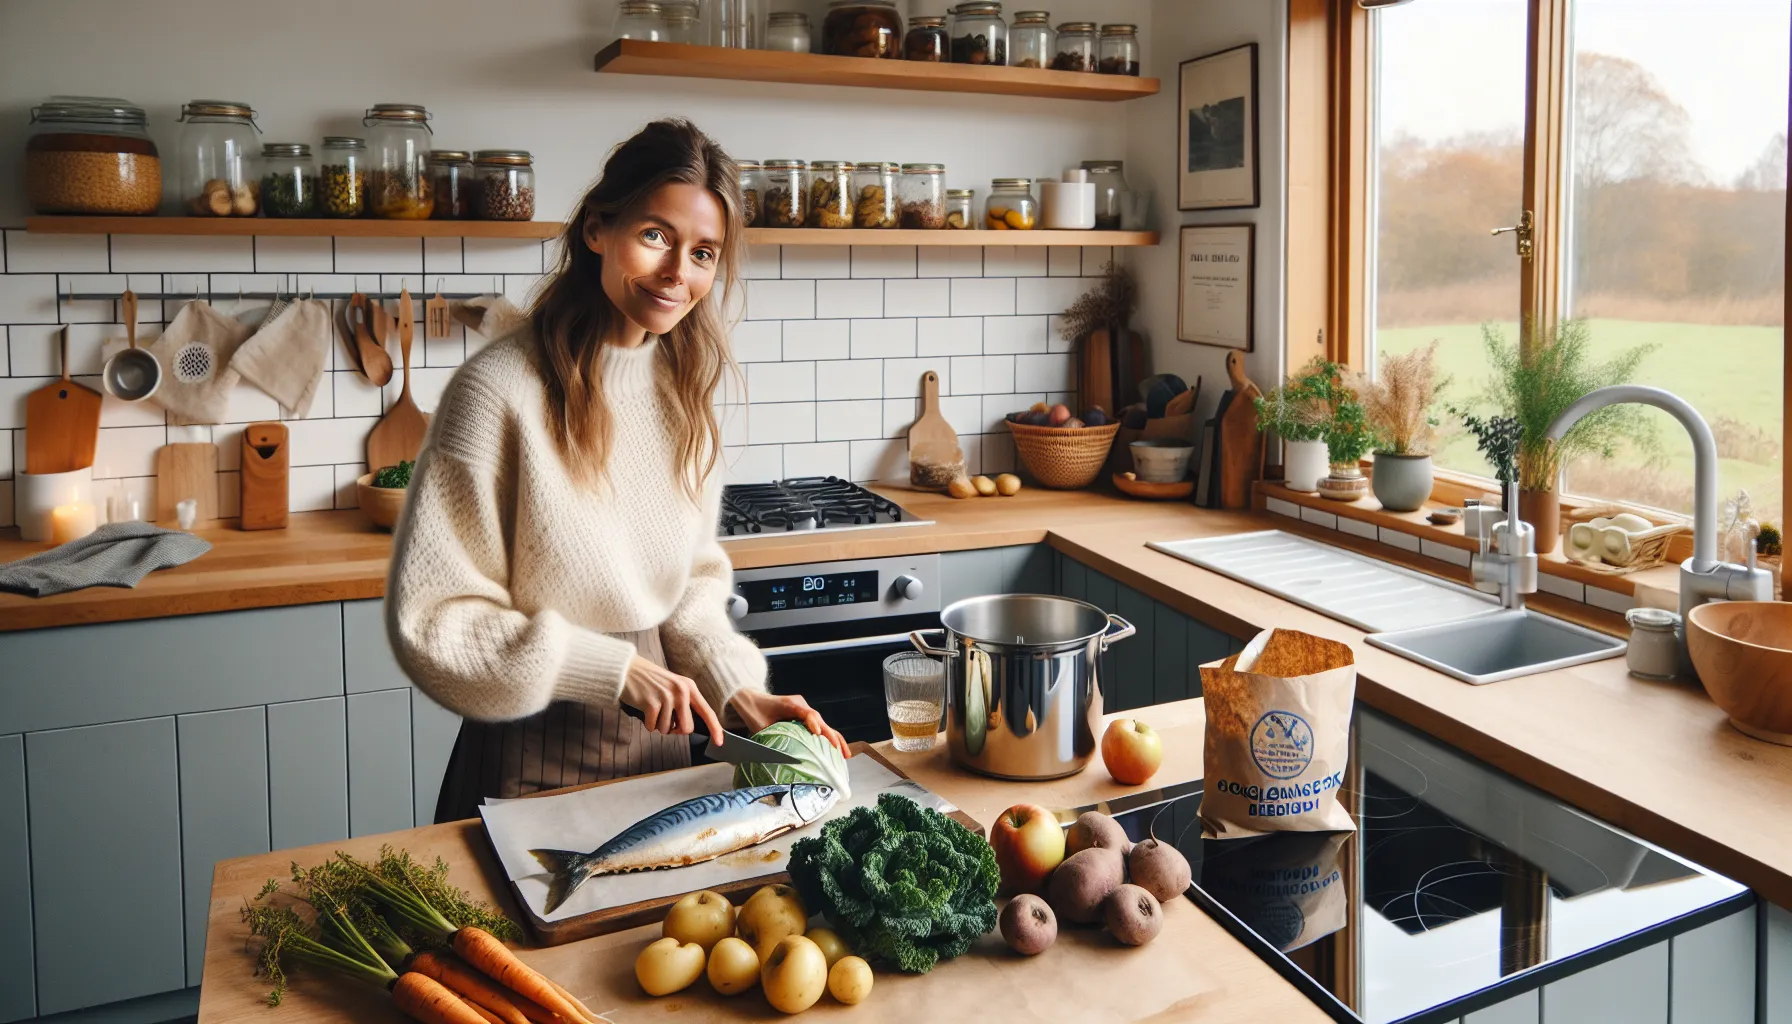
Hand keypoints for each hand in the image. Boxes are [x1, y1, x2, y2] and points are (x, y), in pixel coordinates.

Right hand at [621, 656, 723, 742]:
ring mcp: (667, 697)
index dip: (715, 729)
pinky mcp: (652, 703)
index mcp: (689, 687)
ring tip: (652, 709)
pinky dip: (648, 724)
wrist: (627, 669)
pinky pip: (653, 727)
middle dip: (675, 730)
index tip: (719, 742)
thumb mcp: (673, 686)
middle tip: (665, 719)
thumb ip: (684, 704)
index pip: (707, 711)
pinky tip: (644, 709)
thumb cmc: (650, 680)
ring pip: (667, 730)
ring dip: (658, 725)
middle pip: (687, 728)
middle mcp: (681, 691)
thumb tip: (687, 728)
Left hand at [729, 689, 850, 759]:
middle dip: (833, 737)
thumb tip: (776, 756)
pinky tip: (835, 751)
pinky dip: (828, 738)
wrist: (751, 700)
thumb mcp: (759, 724)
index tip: (819, 735)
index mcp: (791, 704)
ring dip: (835, 739)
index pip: (808, 714)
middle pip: (821, 721)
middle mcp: (802, 706)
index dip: (814, 724)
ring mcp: (805, 711)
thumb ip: (768, 736)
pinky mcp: (805, 717)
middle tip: (841, 752)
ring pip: (824, 725)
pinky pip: (819, 727)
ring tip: (845, 755)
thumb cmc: (754, 712)